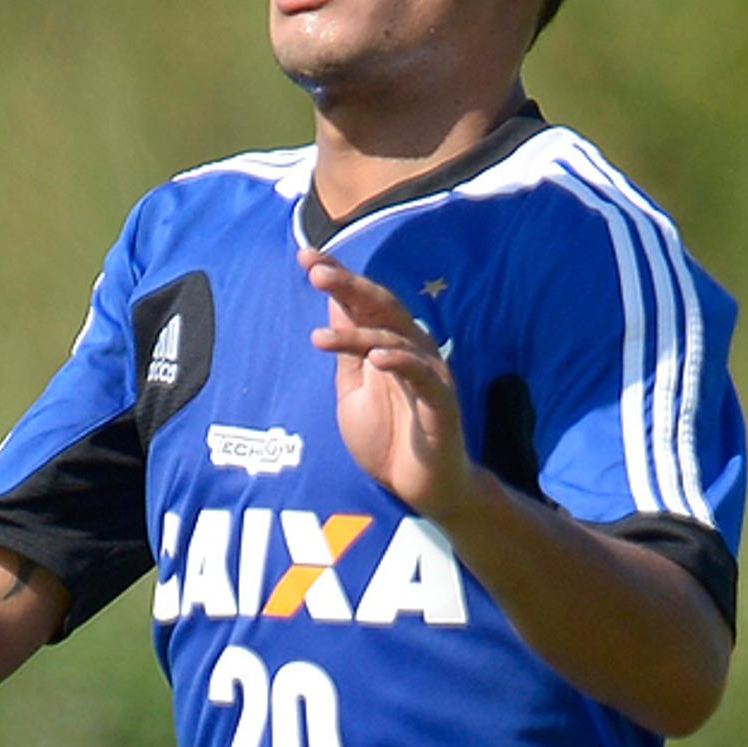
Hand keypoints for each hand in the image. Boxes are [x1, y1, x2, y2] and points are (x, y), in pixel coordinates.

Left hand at [300, 250, 471, 518]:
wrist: (423, 490)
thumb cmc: (389, 439)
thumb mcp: (354, 391)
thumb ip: (347, 352)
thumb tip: (334, 303)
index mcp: (389, 343)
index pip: (362, 302)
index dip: (338, 277)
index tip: (306, 256)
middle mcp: (412, 348)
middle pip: (381, 307)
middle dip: (349, 286)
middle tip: (316, 271)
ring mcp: (429, 372)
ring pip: (394, 338)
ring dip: (357, 335)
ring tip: (319, 339)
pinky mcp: (442, 400)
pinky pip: (422, 373)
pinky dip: (399, 362)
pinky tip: (375, 358)